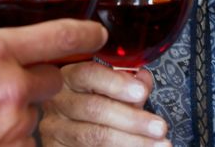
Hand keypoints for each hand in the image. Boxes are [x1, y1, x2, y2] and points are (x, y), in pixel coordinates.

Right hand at [0, 19, 106, 146]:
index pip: (58, 35)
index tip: (96, 33)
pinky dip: (6, 138)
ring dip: (18, 113)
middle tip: (4, 86)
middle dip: (34, 81)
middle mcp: (9, 87)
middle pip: (51, 79)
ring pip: (34, 114)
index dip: (84, 32)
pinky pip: (21, 141)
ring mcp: (11, 125)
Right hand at [40, 62, 169, 145]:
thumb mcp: (112, 89)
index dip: (116, 83)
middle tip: (160, 127)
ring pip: (93, 136)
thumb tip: (143, 80)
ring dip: (131, 141)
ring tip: (159, 144)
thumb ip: (129, 83)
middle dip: (132, 119)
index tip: (142, 93)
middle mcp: (57, 102)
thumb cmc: (97, 102)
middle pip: (93, 109)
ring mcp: (55, 129)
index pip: (88, 75)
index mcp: (68, 77)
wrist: (78, 128)